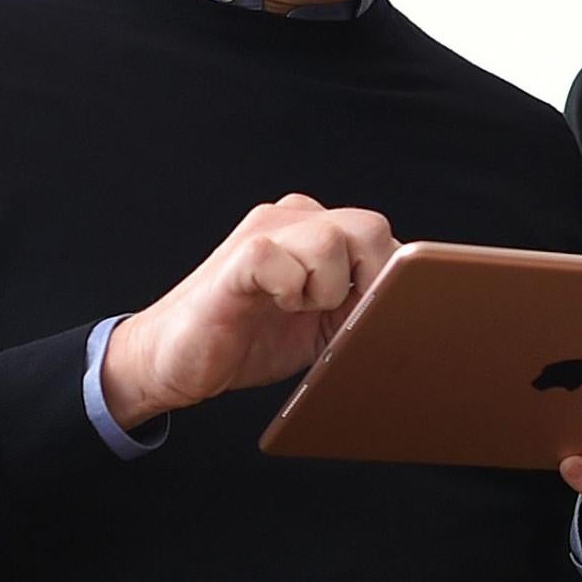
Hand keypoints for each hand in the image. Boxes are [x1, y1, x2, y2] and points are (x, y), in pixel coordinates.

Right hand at [103, 196, 398, 427]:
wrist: (173, 359)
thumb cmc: (245, 340)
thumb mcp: (319, 324)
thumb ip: (358, 304)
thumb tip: (409, 310)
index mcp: (315, 232)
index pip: (380, 238)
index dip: (391, 280)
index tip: (376, 314)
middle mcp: (292, 222)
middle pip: (369, 228)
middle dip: (368, 280)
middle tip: (337, 313)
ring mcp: (264, 235)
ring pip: (331, 240)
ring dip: (325, 289)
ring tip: (295, 308)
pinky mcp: (237, 260)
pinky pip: (281, 260)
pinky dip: (289, 290)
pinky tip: (273, 304)